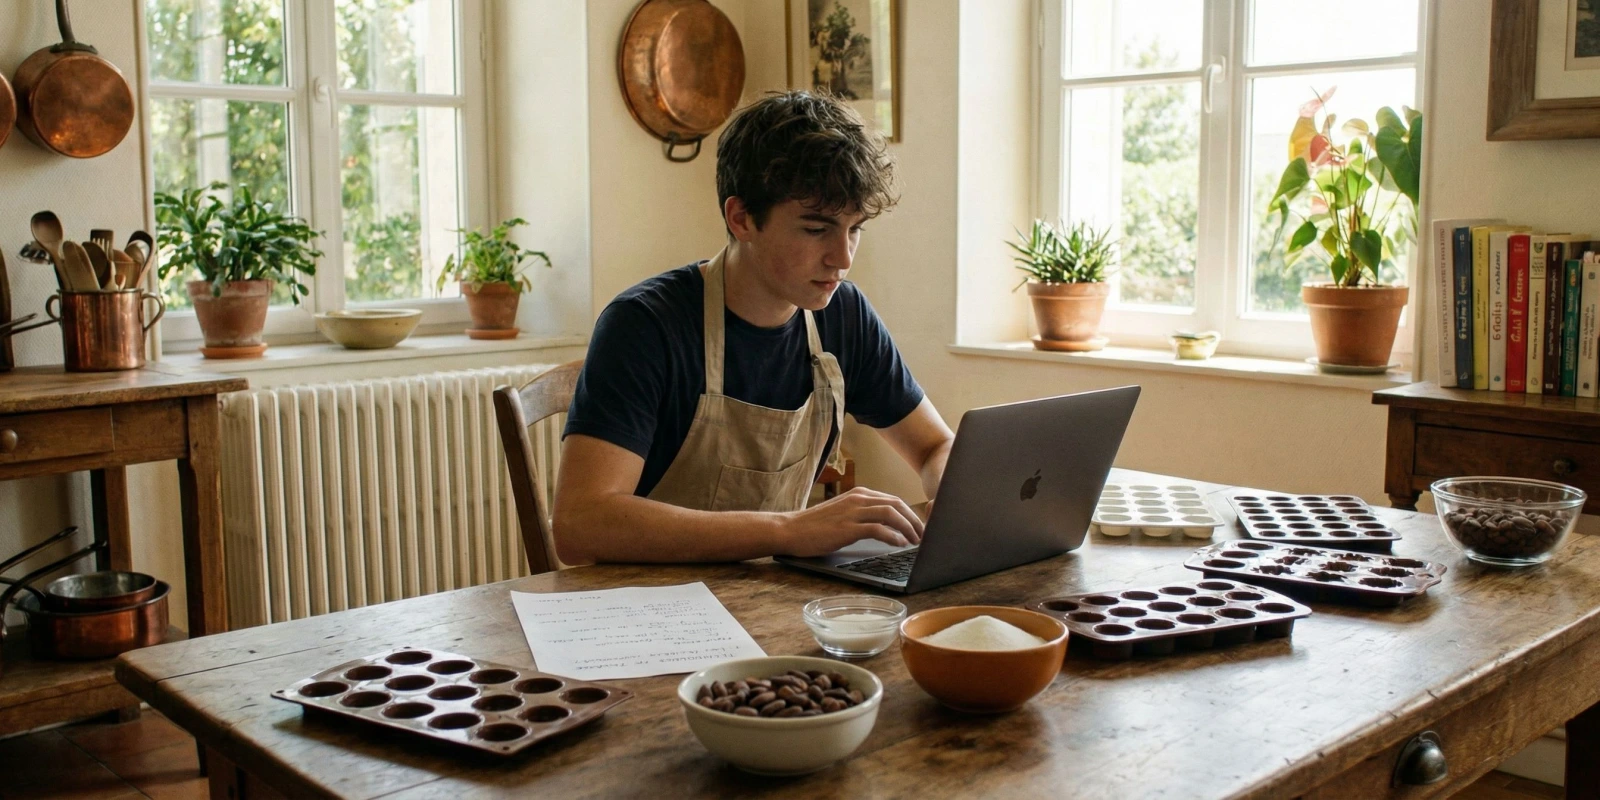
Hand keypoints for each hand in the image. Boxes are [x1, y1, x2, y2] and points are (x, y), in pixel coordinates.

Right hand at [778, 487, 924, 557]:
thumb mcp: (842, 514)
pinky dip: (893, 536)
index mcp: (859, 494)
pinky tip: (899, 545)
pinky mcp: (848, 527)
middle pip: (897, 504)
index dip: (910, 514)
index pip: (893, 500)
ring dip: (908, 528)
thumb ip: (862, 515)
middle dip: (914, 520)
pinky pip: (878, 529)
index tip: (918, 528)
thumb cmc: (815, 526)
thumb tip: (885, 528)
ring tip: (915, 541)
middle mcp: (858, 499)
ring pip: (891, 514)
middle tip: (923, 536)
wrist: (790, 530)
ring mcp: (853, 512)